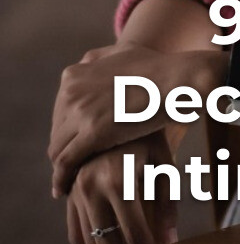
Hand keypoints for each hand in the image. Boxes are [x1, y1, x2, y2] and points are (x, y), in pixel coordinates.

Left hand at [50, 40, 217, 194]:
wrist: (178, 79)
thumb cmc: (159, 69)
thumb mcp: (123, 52)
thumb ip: (100, 58)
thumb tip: (87, 63)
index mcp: (75, 75)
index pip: (59, 112)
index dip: (68, 131)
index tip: (77, 144)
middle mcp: (72, 91)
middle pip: (57, 131)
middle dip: (65, 149)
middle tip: (74, 167)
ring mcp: (80, 111)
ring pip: (57, 149)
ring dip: (62, 167)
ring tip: (69, 183)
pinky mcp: (92, 132)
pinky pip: (65, 163)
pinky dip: (61, 179)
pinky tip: (64, 191)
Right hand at [66, 132, 177, 243]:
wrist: (120, 113)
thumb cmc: (151, 141)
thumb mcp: (165, 166)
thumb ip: (168, 206)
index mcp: (119, 180)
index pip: (135, 234)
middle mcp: (91, 187)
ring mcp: (76, 191)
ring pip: (89, 243)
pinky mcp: (69, 195)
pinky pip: (74, 234)